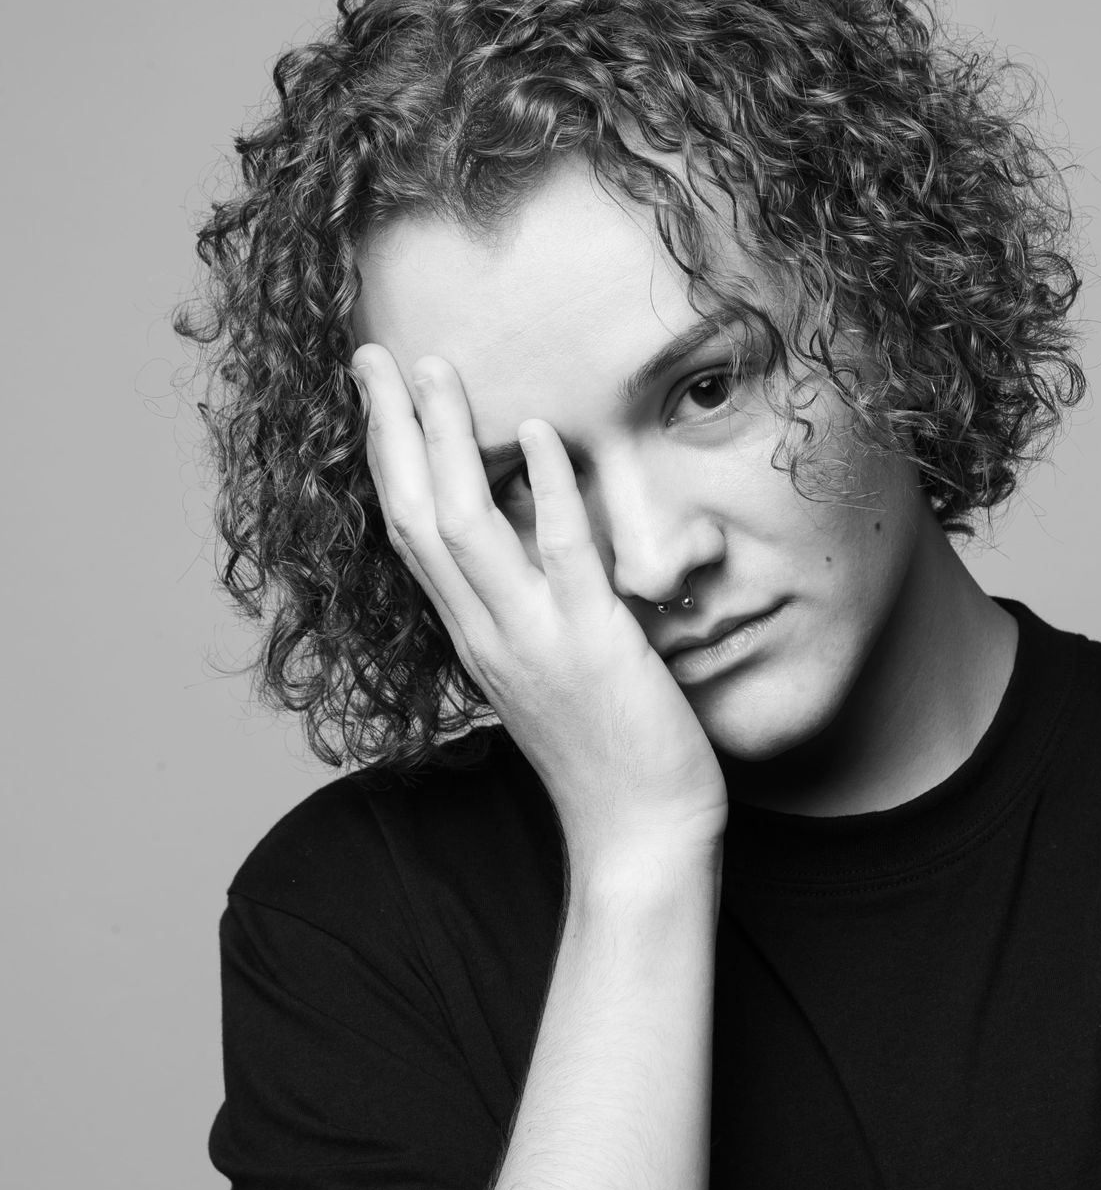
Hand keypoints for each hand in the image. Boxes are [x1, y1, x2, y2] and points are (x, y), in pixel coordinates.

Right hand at [354, 346, 727, 871]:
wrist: (639, 835)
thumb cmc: (607, 758)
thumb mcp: (554, 671)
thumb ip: (536, 610)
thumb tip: (543, 543)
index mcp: (475, 637)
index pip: (411, 534)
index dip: (388, 460)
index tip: (377, 394)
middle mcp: (487, 633)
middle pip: (413, 516)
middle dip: (390, 430)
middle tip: (371, 354)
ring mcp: (534, 639)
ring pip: (465, 527)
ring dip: (444, 442)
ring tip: (434, 368)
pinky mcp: (593, 646)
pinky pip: (562, 555)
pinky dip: (549, 489)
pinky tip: (541, 431)